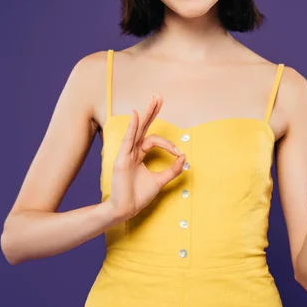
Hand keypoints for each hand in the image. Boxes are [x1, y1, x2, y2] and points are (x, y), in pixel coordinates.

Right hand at [107, 94, 185, 219]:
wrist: (125, 209)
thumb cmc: (138, 196)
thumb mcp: (160, 181)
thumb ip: (172, 170)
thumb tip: (184, 157)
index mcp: (138, 154)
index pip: (153, 139)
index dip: (168, 144)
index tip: (178, 152)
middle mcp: (132, 151)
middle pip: (143, 126)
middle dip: (152, 111)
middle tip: (159, 96)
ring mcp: (126, 154)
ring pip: (137, 130)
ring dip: (146, 114)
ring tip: (154, 100)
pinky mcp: (122, 160)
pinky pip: (129, 140)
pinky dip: (133, 127)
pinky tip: (137, 115)